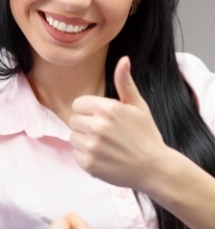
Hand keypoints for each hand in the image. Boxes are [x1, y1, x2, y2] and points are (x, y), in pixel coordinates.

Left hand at [69, 56, 167, 189]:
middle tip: (105, 134)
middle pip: (74, 120)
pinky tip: (103, 157)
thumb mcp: (138, 106)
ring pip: (73, 137)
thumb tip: (124, 59)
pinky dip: (86, 156)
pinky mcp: (88, 163)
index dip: (88, 111)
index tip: (101, 119)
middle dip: (86, 126)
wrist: (155, 169)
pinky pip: (75, 154)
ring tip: (105, 146)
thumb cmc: (146, 135)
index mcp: (107, 109)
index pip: (78, 104)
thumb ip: (125, 83)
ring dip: (84, 141)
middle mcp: (97, 126)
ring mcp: (92, 146)